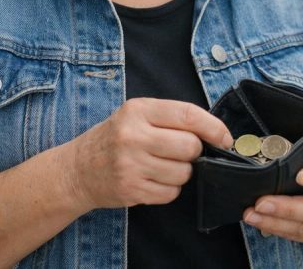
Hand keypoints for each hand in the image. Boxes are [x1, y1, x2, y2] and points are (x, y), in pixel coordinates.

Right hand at [66, 98, 232, 210]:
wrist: (77, 169)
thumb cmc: (115, 138)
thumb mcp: (136, 115)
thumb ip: (171, 118)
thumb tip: (215, 132)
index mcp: (138, 110)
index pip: (188, 114)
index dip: (214, 127)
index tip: (225, 137)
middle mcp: (133, 136)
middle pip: (190, 146)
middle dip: (194, 152)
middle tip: (181, 152)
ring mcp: (130, 165)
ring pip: (183, 172)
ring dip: (182, 172)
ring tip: (162, 166)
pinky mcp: (131, 190)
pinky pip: (171, 193)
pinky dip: (169, 188)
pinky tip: (153, 179)